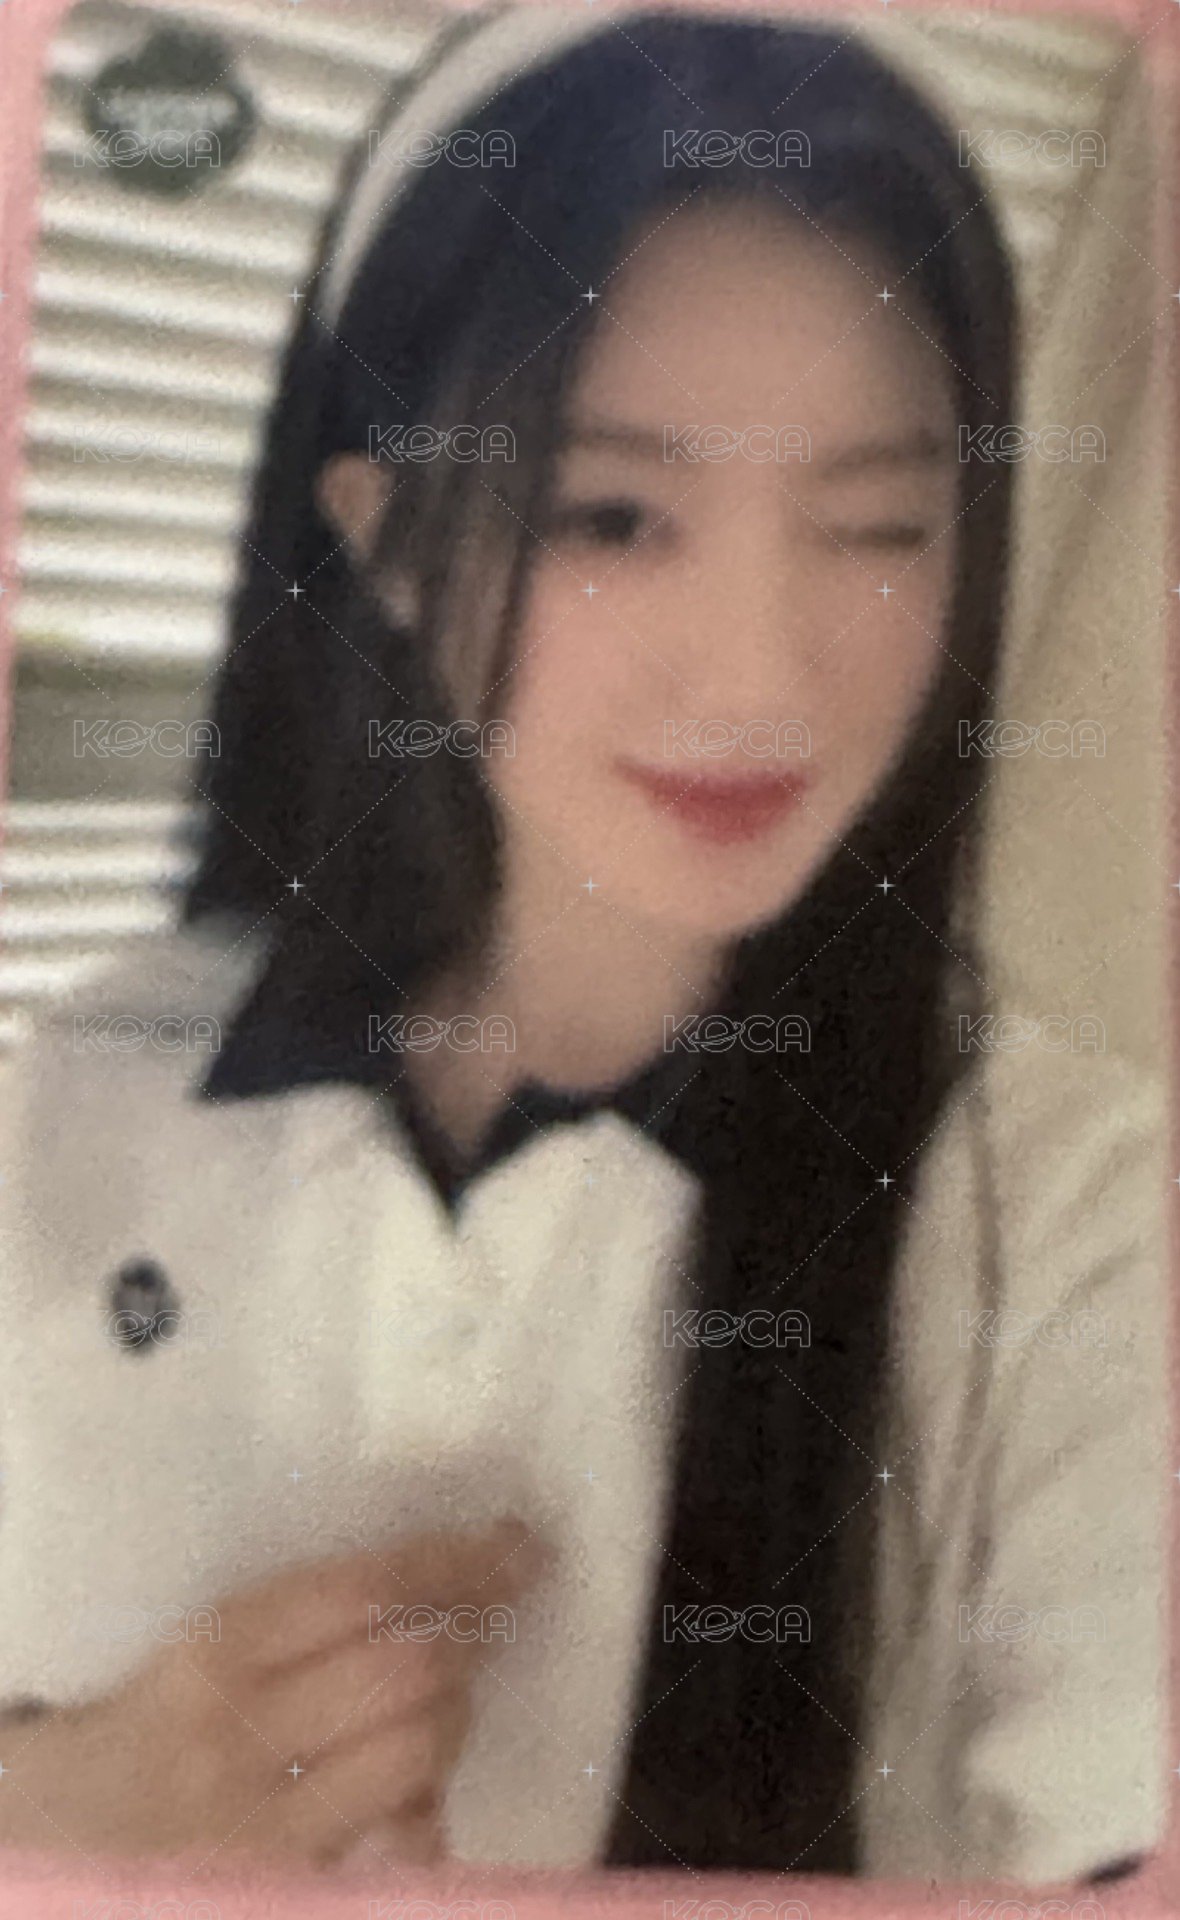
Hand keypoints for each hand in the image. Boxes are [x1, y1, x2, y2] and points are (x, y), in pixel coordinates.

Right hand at [0, 1517, 545, 1867]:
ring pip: (417, 1757)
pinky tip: (415, 1803)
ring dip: (453, 1727)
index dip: (458, 1562)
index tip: (519, 1545)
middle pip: (408, 1671)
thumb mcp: (192, 1660)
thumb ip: (289, 1629)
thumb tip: (425, 1587)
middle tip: (481, 1633)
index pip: (364, 1588)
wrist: (52, 1847)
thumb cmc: (133, 1738)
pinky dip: (426, 1820)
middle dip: (466, 1647)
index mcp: (215, 1651)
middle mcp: (241, 1736)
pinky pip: (401, 1851)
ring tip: (445, 1711)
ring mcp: (265, 1831)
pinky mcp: (290, 1892)